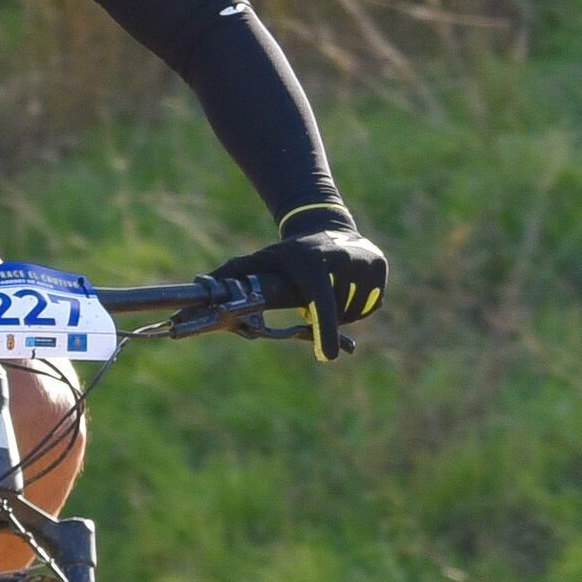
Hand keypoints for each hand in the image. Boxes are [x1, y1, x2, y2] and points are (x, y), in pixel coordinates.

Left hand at [218, 203, 387, 360]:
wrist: (325, 225)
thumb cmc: (287, 254)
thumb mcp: (263, 261)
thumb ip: (234, 274)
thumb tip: (201, 285)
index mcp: (312, 263)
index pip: (320, 304)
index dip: (325, 332)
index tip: (328, 357)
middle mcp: (342, 258)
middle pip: (338, 314)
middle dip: (324, 319)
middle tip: (310, 307)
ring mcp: (365, 260)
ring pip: (356, 310)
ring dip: (342, 313)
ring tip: (328, 294)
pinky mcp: (380, 264)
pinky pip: (373, 303)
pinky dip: (360, 304)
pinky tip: (346, 287)